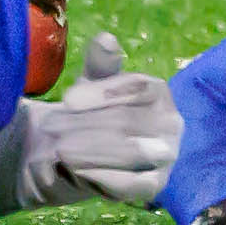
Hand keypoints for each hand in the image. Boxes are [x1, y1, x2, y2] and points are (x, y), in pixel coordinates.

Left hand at [21, 31, 181, 209]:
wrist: (81, 156)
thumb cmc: (89, 115)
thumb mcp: (90, 87)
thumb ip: (99, 66)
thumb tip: (105, 40)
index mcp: (159, 93)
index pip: (137, 87)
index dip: (102, 93)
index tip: (66, 99)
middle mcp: (171, 123)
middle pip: (131, 120)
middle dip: (89, 125)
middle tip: (54, 129)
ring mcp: (167, 156)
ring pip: (132, 152)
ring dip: (92, 151)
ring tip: (60, 149)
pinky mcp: (155, 185)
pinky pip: (134, 184)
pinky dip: (105, 178)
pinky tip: (76, 171)